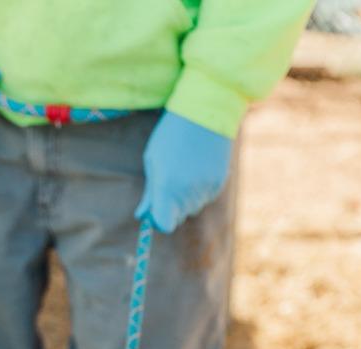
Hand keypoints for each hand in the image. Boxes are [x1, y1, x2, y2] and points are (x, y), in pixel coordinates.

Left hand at [135, 111, 232, 232]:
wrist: (205, 111)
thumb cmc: (171, 135)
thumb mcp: (153, 161)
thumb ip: (149, 192)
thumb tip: (142, 216)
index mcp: (167, 188)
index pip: (164, 225)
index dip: (158, 220)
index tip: (155, 209)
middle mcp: (188, 193)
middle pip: (178, 217)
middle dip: (171, 206)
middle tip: (170, 179)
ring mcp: (205, 190)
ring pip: (192, 207)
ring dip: (185, 198)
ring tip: (185, 168)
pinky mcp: (218, 183)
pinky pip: (205, 197)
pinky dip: (199, 189)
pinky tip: (198, 166)